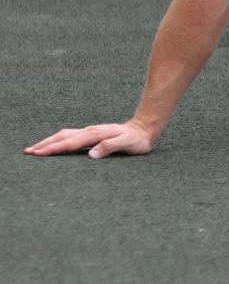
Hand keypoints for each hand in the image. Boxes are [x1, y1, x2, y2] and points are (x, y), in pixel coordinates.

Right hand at [23, 121, 155, 158]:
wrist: (144, 129)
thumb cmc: (137, 140)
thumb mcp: (127, 144)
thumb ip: (110, 147)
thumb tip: (91, 154)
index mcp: (95, 134)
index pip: (70, 143)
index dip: (54, 149)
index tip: (39, 153)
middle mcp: (90, 131)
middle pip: (62, 137)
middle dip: (45, 144)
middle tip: (29, 152)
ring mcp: (90, 132)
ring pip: (64, 135)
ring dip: (49, 141)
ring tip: (35, 148)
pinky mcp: (92, 134)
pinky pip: (70, 136)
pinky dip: (58, 140)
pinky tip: (54, 144)